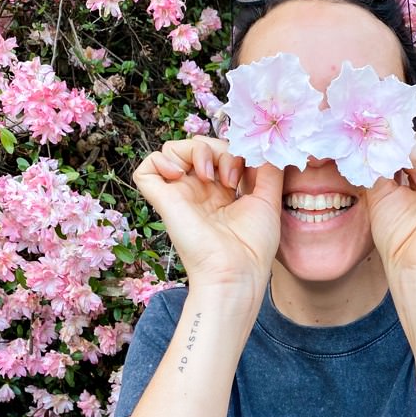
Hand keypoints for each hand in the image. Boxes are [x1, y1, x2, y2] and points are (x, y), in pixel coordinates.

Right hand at [135, 137, 281, 299]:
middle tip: (231, 177)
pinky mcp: (162, 199)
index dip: (235, 151)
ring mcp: (180, 194)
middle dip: (219, 149)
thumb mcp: (269, 199)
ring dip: (195, 150)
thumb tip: (263, 147)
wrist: (237, 270)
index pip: (221, 152)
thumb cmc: (254, 244)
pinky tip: (180, 174)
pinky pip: (146, 168)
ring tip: (209, 176)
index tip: (250, 170)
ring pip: (173, 149)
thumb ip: (268, 170)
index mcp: (223, 191)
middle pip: (198, 146)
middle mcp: (199, 190)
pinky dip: (162, 160)